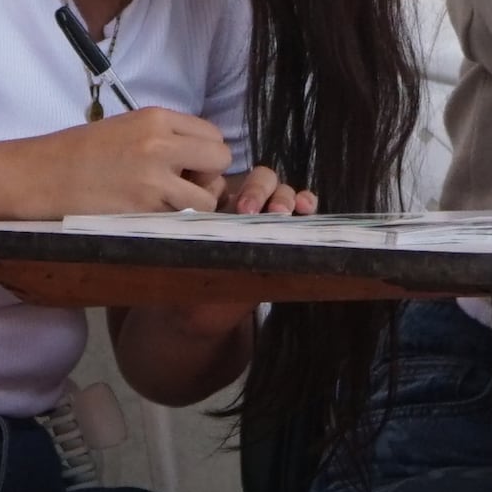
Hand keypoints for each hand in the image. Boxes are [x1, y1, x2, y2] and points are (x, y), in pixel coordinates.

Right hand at [47, 108, 235, 215]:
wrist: (43, 175)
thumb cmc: (80, 152)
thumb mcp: (127, 127)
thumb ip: (166, 136)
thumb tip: (200, 157)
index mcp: (155, 117)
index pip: (212, 133)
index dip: (205, 152)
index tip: (188, 163)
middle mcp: (160, 144)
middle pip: (220, 158)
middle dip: (210, 175)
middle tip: (186, 184)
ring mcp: (154, 179)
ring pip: (208, 197)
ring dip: (197, 203)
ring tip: (170, 202)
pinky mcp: (144, 210)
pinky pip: (183, 218)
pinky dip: (177, 220)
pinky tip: (154, 213)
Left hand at [158, 164, 318, 337]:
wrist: (203, 315)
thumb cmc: (189, 283)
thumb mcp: (185, 256)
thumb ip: (193, 236)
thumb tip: (196, 220)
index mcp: (215, 204)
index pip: (231, 177)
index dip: (229, 183)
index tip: (224, 204)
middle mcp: (244, 206)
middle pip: (260, 179)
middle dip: (258, 190)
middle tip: (249, 211)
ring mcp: (270, 218)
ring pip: (282, 191)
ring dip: (284, 197)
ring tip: (282, 213)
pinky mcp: (291, 234)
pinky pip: (303, 208)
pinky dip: (306, 202)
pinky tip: (306, 208)